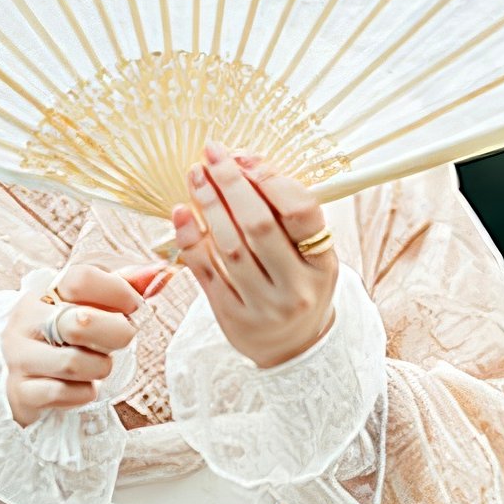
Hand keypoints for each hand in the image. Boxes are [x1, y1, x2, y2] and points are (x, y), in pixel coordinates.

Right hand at [2, 263, 167, 427]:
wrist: (25, 379)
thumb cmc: (67, 337)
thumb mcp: (90, 306)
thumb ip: (124, 287)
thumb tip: (161, 272)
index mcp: (45, 291)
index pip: (81, 278)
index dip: (118, 291)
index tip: (134, 306)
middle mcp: (27, 320)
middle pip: (81, 322)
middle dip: (116, 334)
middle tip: (122, 339)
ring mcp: (19, 356)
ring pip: (75, 363)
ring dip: (100, 368)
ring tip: (97, 365)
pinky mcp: (21, 391)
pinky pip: (64, 393)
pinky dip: (83, 393)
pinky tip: (80, 386)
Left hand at [168, 143, 339, 367]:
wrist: (294, 348)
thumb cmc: (299, 286)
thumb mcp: (311, 255)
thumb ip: (285, 215)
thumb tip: (243, 163)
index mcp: (322, 263)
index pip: (302, 212)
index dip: (271, 179)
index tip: (245, 158)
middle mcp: (296, 286)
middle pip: (259, 225)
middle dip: (231, 184)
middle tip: (212, 155)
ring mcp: (263, 305)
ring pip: (229, 246)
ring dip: (208, 205)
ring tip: (196, 176)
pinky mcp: (232, 317)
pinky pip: (205, 271)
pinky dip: (191, 238)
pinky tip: (181, 212)